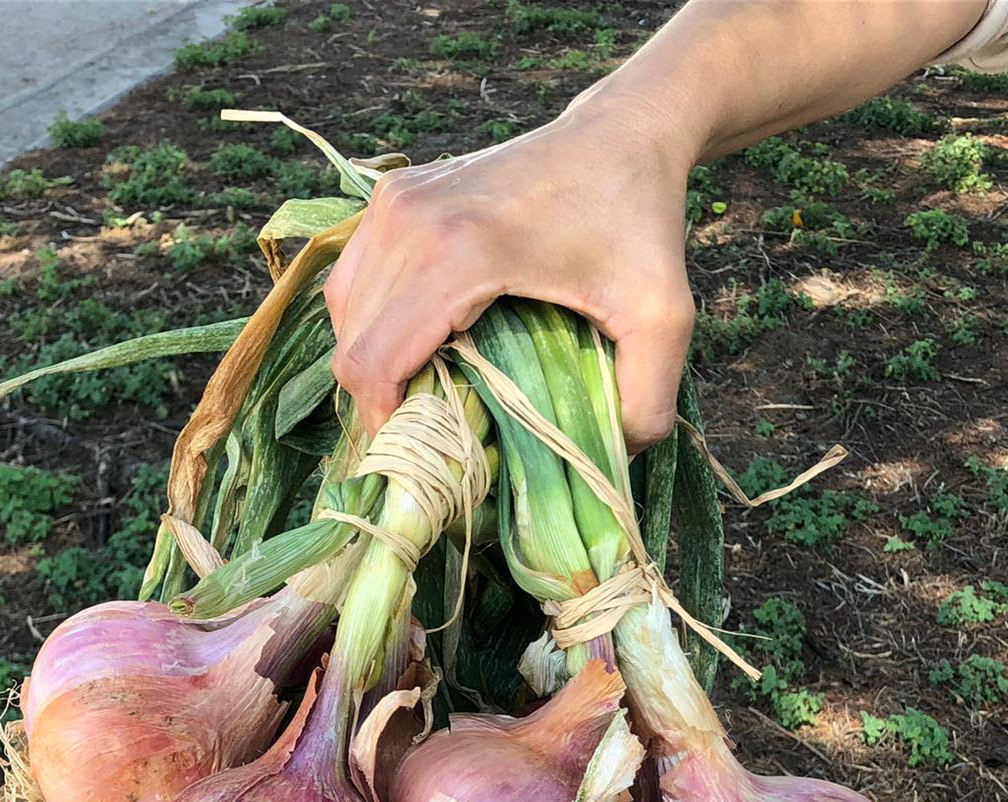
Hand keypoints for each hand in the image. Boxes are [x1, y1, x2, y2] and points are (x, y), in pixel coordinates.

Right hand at [324, 94, 696, 450]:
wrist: (622, 134)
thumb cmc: (641, 221)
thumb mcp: (663, 317)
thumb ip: (645, 401)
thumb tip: (608, 461)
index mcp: (457, 253)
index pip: (372, 362)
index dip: (386, 423)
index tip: (429, 452)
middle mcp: (408, 221)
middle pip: (350, 344)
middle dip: (383, 400)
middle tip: (439, 428)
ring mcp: (393, 202)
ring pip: (344, 311)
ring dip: (375, 360)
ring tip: (432, 387)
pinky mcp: (393, 194)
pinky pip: (356, 278)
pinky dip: (375, 320)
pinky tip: (426, 341)